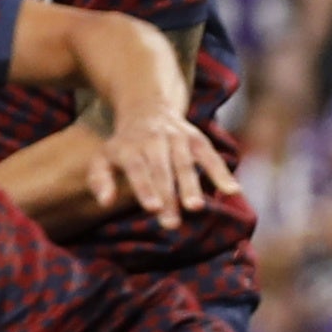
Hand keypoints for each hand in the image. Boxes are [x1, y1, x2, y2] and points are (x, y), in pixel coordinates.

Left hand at [78, 108, 238, 230]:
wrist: (146, 109)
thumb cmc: (124, 145)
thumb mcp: (103, 157)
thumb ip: (99, 180)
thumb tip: (104, 203)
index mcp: (129, 146)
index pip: (138, 168)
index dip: (145, 187)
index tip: (152, 208)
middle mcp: (154, 140)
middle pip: (162, 169)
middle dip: (168, 195)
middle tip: (172, 223)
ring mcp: (177, 138)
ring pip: (185, 163)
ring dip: (191, 185)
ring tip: (195, 208)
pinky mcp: (197, 138)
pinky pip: (210, 155)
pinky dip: (221, 171)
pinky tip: (232, 190)